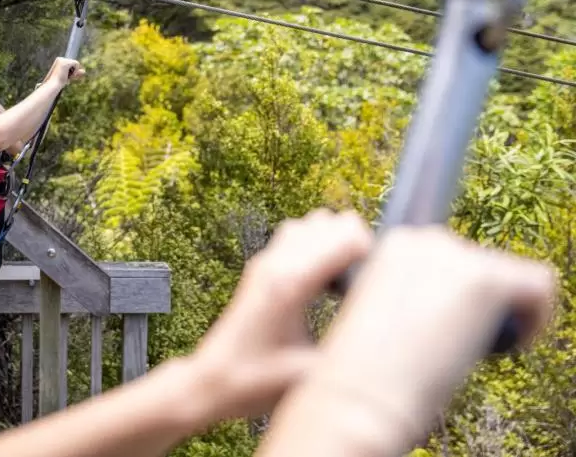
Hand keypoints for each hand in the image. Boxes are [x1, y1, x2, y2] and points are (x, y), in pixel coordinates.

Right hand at [44, 57, 83, 88]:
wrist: (53, 85)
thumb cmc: (58, 83)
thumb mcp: (68, 77)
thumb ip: (75, 73)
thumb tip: (84, 71)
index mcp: (58, 61)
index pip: (71, 63)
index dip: (72, 71)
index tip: (67, 77)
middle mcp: (60, 58)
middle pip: (74, 63)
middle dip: (73, 71)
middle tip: (67, 77)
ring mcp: (63, 60)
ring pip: (76, 63)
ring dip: (73, 72)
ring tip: (66, 77)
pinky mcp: (66, 62)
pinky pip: (76, 64)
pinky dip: (75, 71)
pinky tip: (69, 75)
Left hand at [175, 209, 373, 428]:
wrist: (210, 381)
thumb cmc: (252, 382)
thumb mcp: (309, 376)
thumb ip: (350, 355)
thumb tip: (390, 344)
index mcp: (290, 282)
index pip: (345, 235)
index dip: (372, 253)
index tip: (377, 283)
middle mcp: (277, 263)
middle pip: (331, 220)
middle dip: (357, 244)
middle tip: (363, 283)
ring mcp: (266, 262)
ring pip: (312, 222)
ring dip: (334, 242)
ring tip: (344, 282)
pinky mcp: (261, 269)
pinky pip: (295, 236)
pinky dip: (316, 246)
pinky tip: (323, 284)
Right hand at [281, 225, 556, 454]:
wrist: (362, 392)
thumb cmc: (364, 368)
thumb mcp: (379, 313)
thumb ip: (408, 293)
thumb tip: (446, 304)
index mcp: (391, 243)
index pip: (442, 255)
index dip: (447, 292)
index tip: (438, 327)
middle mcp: (423, 239)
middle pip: (472, 260)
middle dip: (471, 299)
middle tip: (452, 342)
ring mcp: (455, 256)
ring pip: (503, 273)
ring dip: (496, 308)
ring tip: (470, 349)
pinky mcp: (485, 279)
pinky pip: (538, 286)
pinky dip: (535, 317)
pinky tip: (510, 344)